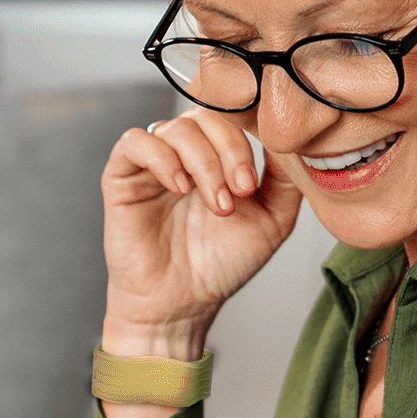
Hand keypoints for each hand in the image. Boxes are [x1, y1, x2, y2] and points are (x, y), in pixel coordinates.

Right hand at [99, 108, 303, 348]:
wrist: (183, 303)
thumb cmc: (221, 264)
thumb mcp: (273, 219)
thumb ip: (285, 178)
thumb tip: (294, 139)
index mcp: (218, 156)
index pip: (234, 115)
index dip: (250, 135)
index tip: (256, 180)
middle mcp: (185, 153)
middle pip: (206, 114)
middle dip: (230, 150)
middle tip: (240, 191)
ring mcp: (152, 162)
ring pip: (176, 127)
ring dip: (203, 162)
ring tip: (216, 204)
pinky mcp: (121, 176)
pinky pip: (135, 142)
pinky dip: (162, 158)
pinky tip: (179, 188)